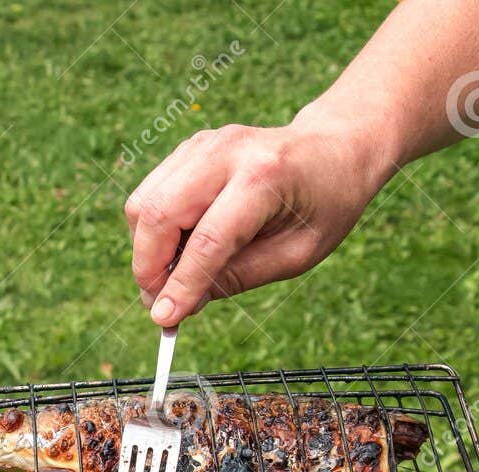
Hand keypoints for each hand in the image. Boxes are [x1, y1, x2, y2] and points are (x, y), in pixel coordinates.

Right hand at [124, 115, 393, 327]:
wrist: (334, 148)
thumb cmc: (324, 205)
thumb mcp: (296, 255)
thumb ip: (238, 277)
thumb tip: (179, 304)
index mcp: (265, 177)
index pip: (207, 239)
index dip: (181, 285)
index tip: (164, 320)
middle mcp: (227, 152)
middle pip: (160, 213)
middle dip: (148, 267)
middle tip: (159, 303)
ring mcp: (203, 145)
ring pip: (144, 203)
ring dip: (146, 250)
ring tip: (174, 277)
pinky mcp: (189, 149)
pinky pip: (150, 194)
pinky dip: (152, 231)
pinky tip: (180, 249)